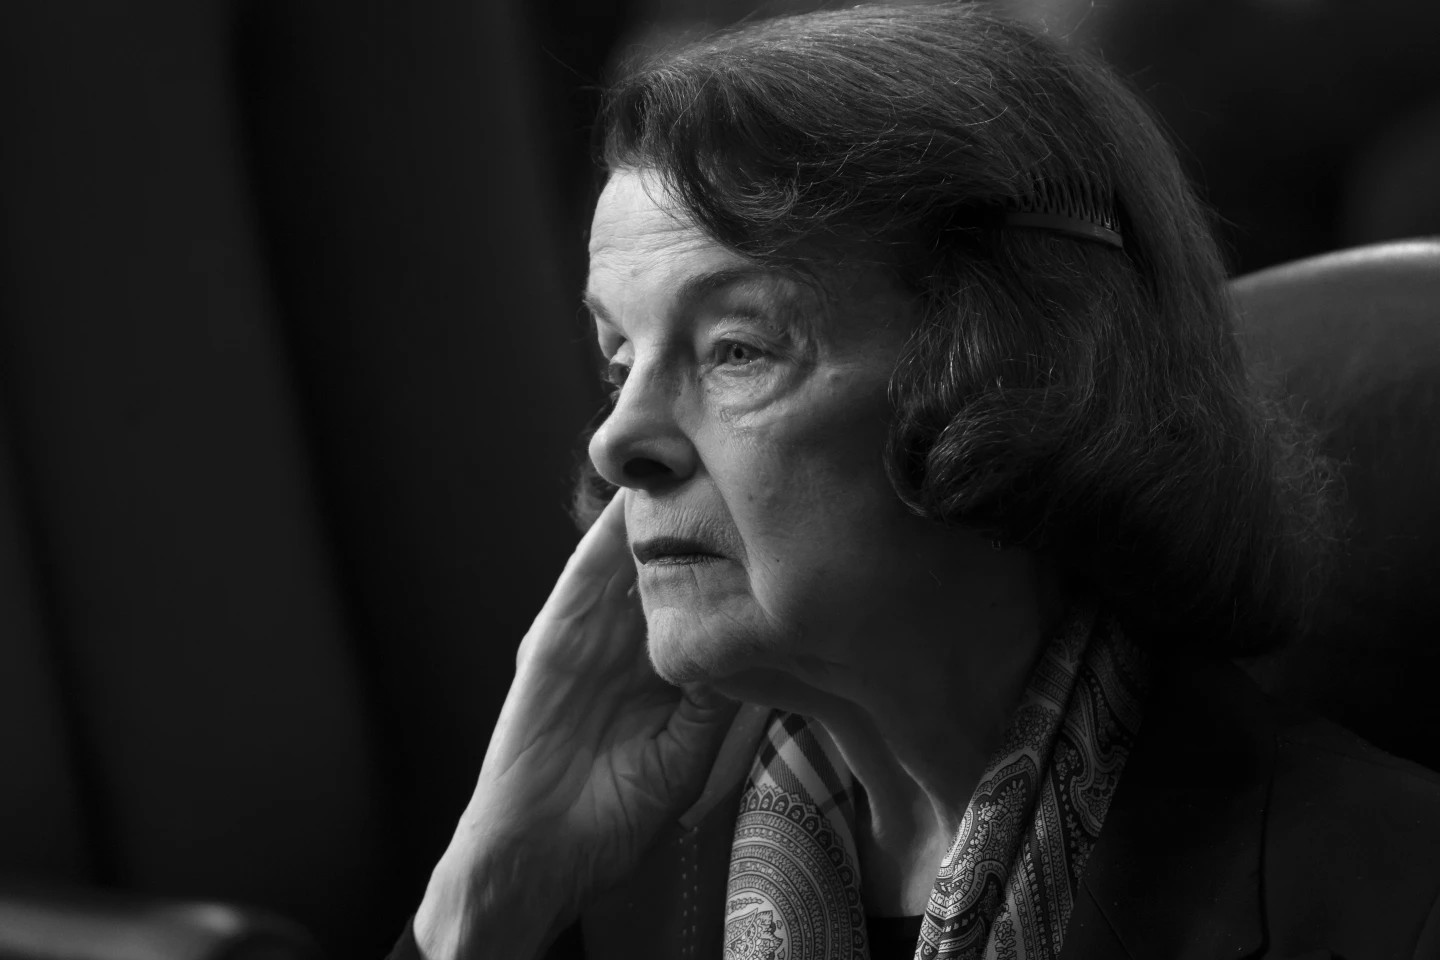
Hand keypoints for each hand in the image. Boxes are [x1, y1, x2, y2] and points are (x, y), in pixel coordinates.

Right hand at [414, 490, 740, 959]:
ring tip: (690, 458)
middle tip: (736, 460)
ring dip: (652, 511)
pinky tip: (632, 503)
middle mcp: (625, 643)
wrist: (537, 859)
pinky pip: (579, 582)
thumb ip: (717, 698)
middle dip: (695, 513)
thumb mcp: (686, 752)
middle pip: (663, 560)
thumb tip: (760, 642)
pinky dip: (603, 541)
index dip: (729, 552)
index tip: (771, 511)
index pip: (698, 594)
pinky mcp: (550, 642)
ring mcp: (585, 637)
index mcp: (659, 668)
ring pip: (623, 558)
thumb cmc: (612, 820)